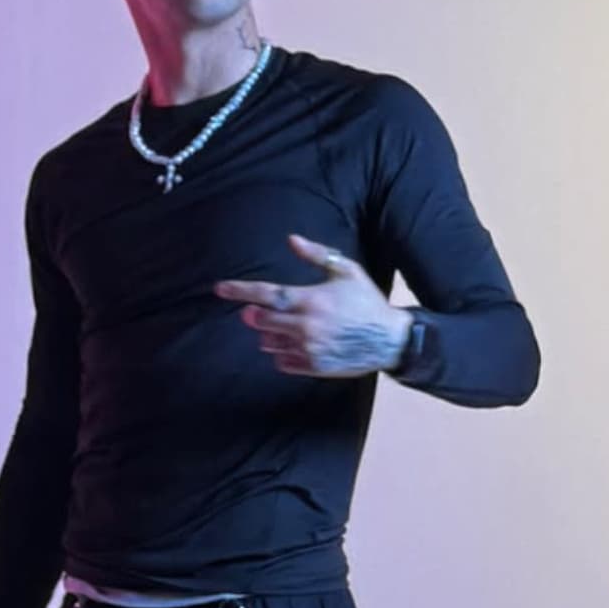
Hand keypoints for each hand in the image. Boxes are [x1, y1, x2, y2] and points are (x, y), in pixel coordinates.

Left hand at [218, 234, 406, 379]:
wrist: (389, 339)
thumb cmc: (367, 301)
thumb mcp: (346, 270)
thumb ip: (316, 255)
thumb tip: (291, 240)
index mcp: (311, 299)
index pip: (265, 294)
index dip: (239, 290)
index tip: (219, 289)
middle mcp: (305, 326)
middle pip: (261, 320)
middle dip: (254, 313)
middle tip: (255, 310)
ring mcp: (308, 349)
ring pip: (268, 343)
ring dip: (268, 333)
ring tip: (284, 326)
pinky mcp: (313, 367)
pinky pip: (281, 362)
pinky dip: (280, 352)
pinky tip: (294, 343)